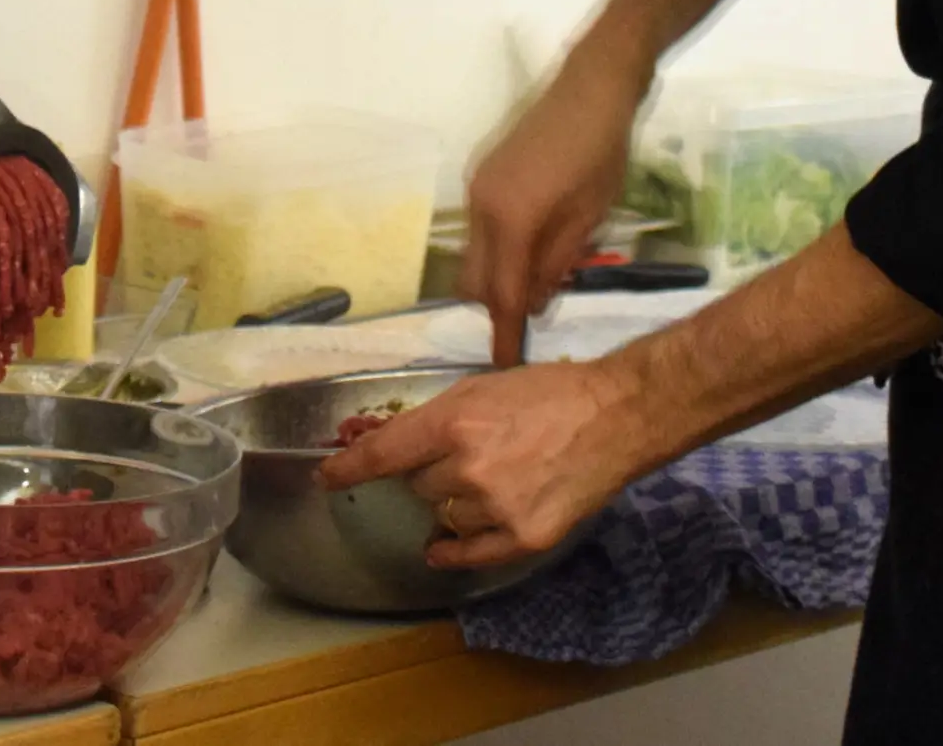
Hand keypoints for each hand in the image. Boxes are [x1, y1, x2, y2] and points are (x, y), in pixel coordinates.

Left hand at [318, 360, 645, 568]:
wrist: (614, 416)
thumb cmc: (548, 393)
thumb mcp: (480, 389)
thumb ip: (431, 421)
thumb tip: (379, 442)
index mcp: (455, 423)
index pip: (384, 454)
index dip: (349, 467)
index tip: (328, 477)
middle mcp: (469, 468)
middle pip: (418, 486)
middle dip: (431, 473)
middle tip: (470, 454)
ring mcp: (497, 507)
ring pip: (443, 516)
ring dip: (454, 502)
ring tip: (494, 478)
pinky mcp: (523, 537)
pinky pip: (468, 552)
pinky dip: (452, 550)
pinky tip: (443, 547)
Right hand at [461, 34, 650, 365]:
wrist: (591, 85)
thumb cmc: (601, 152)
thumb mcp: (590, 217)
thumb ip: (557, 264)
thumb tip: (533, 302)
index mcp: (509, 221)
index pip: (499, 294)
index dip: (503, 333)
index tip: (505, 365)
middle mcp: (479, 207)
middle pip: (473, 279)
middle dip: (496, 304)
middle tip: (534, 316)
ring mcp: (476, 188)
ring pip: (474, 254)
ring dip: (499, 274)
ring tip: (541, 277)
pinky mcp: (483, 175)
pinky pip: (481, 229)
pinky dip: (500, 248)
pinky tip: (535, 244)